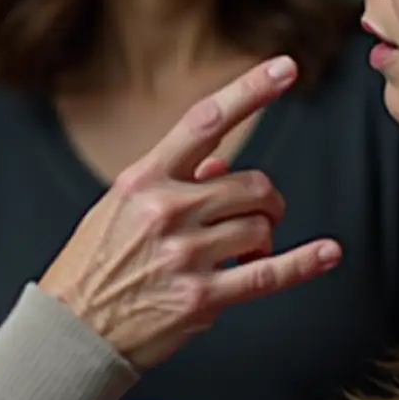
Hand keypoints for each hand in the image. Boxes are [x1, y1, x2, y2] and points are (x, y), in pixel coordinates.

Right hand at [38, 56, 341, 369]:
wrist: (70, 332)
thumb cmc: (94, 265)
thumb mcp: (119, 208)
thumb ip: (170, 182)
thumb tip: (219, 168)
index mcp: (143, 179)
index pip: (205, 121)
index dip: (250, 90)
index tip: (285, 67)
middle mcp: (166, 210)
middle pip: (251, 186)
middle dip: (266, 202)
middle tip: (260, 218)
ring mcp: (185, 255)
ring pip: (260, 228)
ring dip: (264, 238)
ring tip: (244, 254)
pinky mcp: (202, 298)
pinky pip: (268, 274)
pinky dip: (305, 263)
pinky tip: (328, 253)